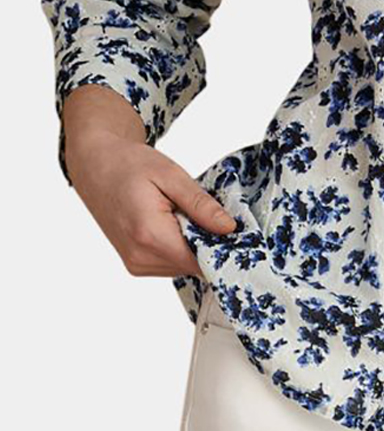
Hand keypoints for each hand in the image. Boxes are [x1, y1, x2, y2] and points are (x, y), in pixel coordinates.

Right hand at [67, 123, 237, 279]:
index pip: (201, 260)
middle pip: (194, 265)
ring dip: (195, 244)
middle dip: (210, 243)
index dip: (224, 247)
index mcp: (149, 235)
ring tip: (186, 214)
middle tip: (213, 214)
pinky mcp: (136, 264)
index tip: (240, 232)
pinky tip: (176, 223)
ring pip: (185, 266)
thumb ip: (201, 205)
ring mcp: (136, 264)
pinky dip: (181, 246)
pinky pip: (172, 263)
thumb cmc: (129, 165)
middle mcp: (140, 257)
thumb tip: (229, 229)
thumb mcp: (171, 175)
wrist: (95, 167)